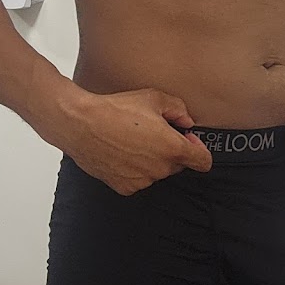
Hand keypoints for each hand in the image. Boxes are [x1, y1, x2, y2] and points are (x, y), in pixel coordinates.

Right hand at [61, 88, 212, 195]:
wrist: (81, 124)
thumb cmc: (116, 110)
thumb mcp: (154, 98)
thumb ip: (178, 109)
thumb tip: (187, 122)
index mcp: (172, 148)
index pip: (203, 161)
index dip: (198, 148)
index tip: (188, 139)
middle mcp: (160, 169)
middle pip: (178, 165)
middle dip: (172, 151)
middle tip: (152, 133)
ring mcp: (142, 180)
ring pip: (157, 172)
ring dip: (152, 160)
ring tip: (133, 140)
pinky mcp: (125, 186)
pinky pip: (139, 179)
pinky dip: (135, 169)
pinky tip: (122, 152)